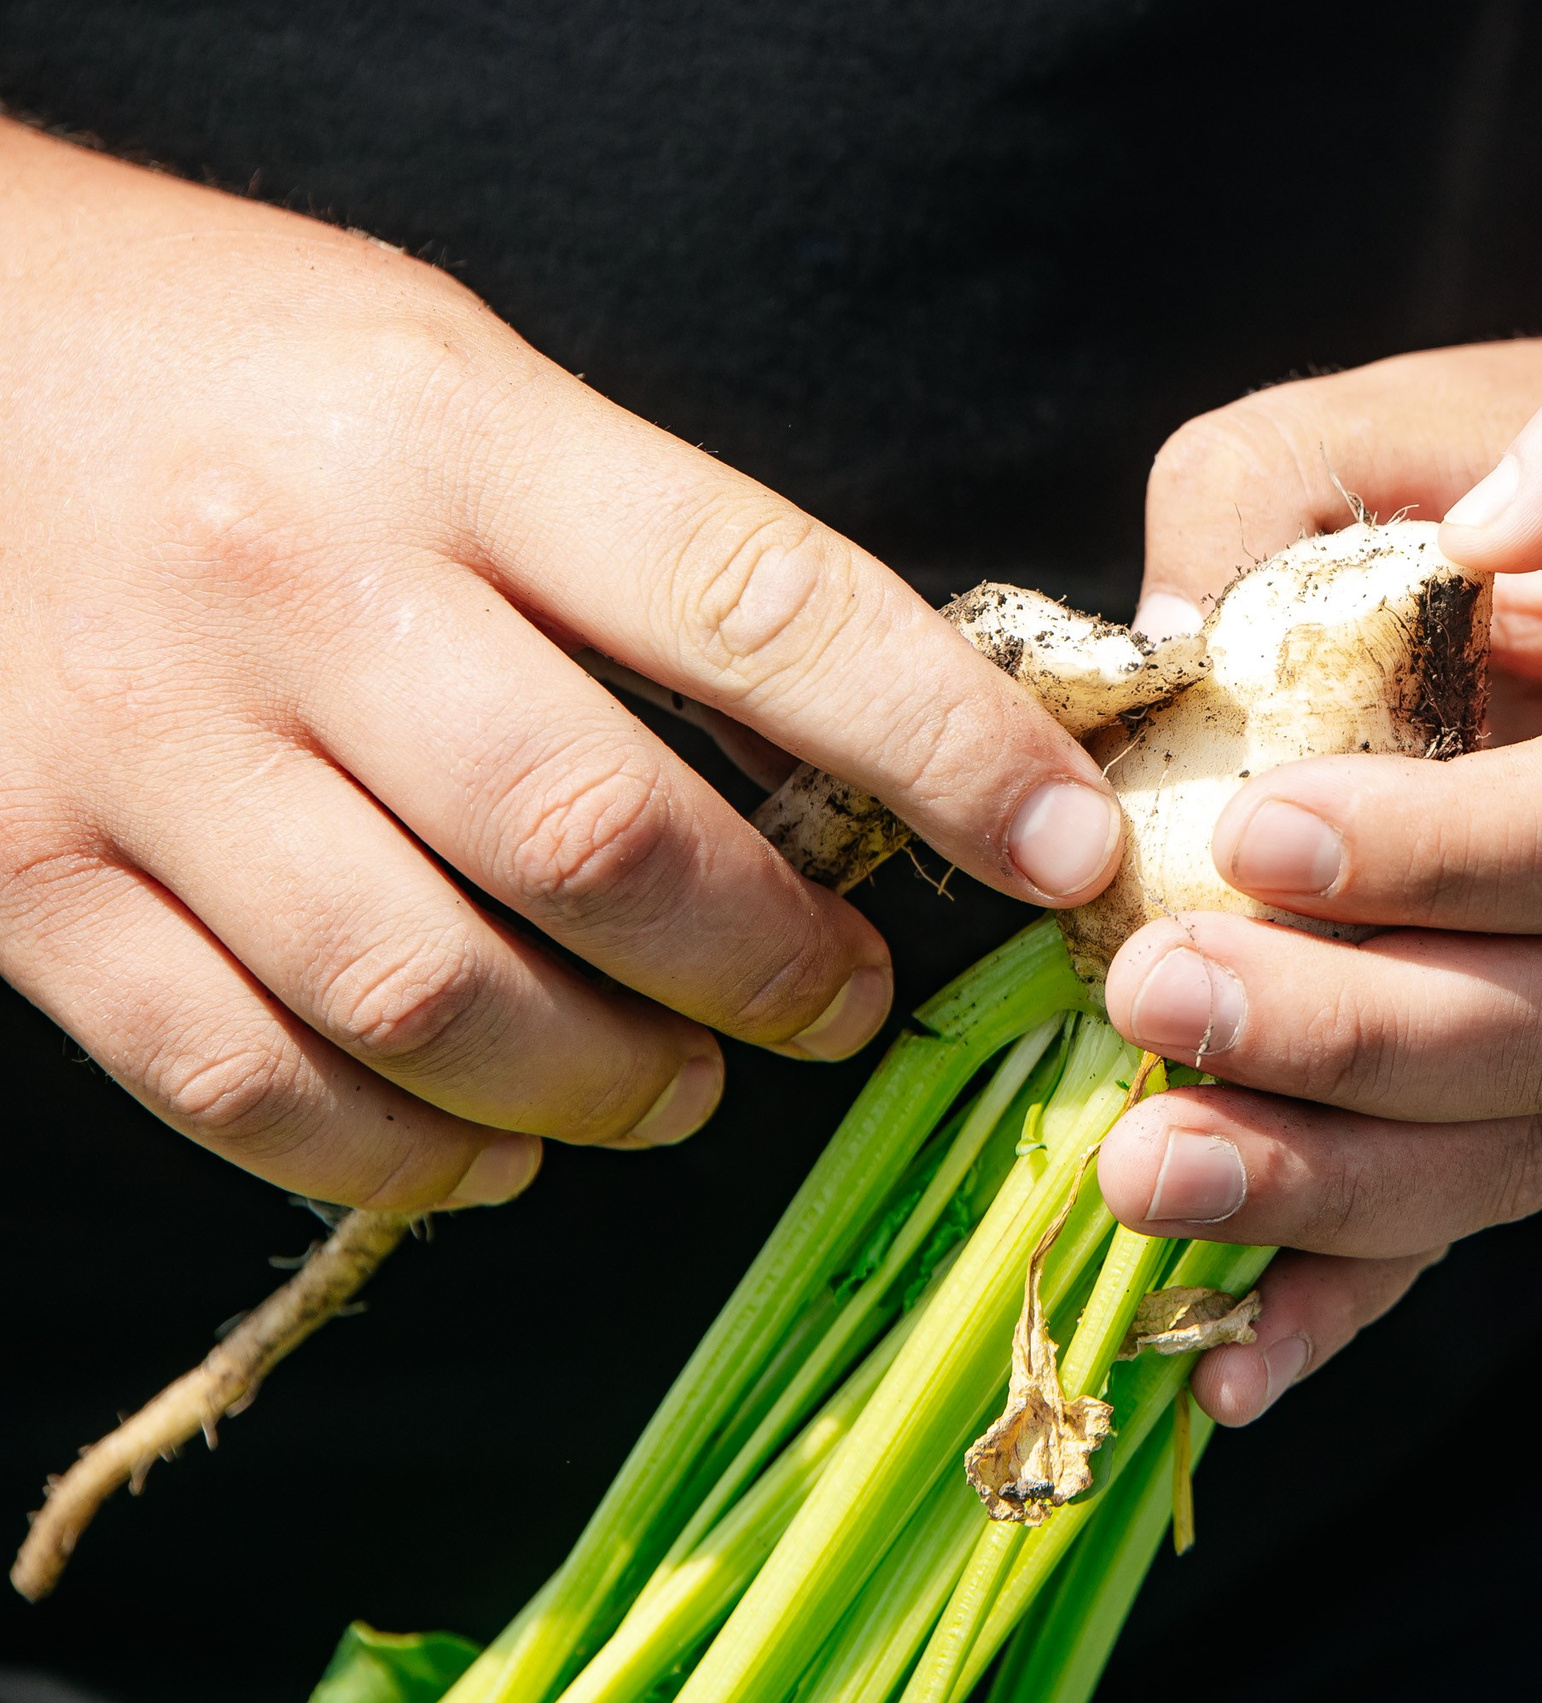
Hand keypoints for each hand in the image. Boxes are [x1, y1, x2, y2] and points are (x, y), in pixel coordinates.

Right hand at [0, 124, 1123, 1208]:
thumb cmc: (237, 367)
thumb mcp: (460, 381)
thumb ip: (638, 552)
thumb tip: (857, 752)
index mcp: (450, 434)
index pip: (757, 604)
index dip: (943, 746)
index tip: (1062, 845)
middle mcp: (299, 586)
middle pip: (595, 838)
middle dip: (772, 962)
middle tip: (844, 1006)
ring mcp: (145, 745)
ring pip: (427, 992)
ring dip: (604, 1083)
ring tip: (678, 1087)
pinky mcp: (26, 878)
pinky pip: (244, 1077)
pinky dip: (398, 1153)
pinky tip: (488, 1148)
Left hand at [1094, 339, 1541, 1422]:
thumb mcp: (1434, 425)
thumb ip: (1279, 496)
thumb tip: (1139, 658)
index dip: (1445, 855)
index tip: (1253, 836)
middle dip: (1351, 1037)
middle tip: (1153, 997)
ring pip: (1533, 1146)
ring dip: (1336, 1184)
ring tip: (1147, 1169)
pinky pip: (1491, 1210)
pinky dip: (1359, 1296)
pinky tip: (1225, 1367)